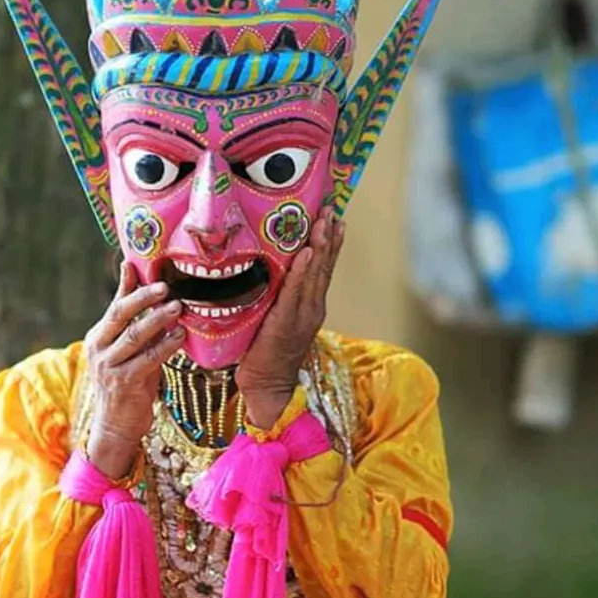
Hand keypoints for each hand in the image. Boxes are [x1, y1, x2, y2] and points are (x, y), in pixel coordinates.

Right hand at [84, 262, 186, 478]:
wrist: (116, 426)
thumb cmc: (128, 384)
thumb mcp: (129, 352)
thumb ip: (136, 326)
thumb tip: (150, 298)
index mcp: (98, 337)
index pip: (115, 305)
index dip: (127, 284)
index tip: (138, 264)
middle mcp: (98, 349)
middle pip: (119, 314)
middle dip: (142, 297)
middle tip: (164, 286)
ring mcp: (108, 366)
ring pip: (134, 336)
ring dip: (157, 320)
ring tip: (177, 307)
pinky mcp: (123, 383)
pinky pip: (146, 359)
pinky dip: (164, 346)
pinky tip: (180, 336)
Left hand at [237, 209, 345, 428]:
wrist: (267, 388)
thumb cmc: (264, 353)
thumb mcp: (272, 317)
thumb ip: (275, 296)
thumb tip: (262, 267)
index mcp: (310, 305)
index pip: (322, 268)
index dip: (329, 243)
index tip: (334, 217)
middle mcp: (312, 307)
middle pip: (323, 266)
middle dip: (328, 236)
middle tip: (332, 208)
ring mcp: (302, 315)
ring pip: (314, 275)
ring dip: (320, 246)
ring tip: (325, 222)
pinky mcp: (287, 323)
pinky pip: (296, 292)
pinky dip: (302, 271)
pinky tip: (307, 253)